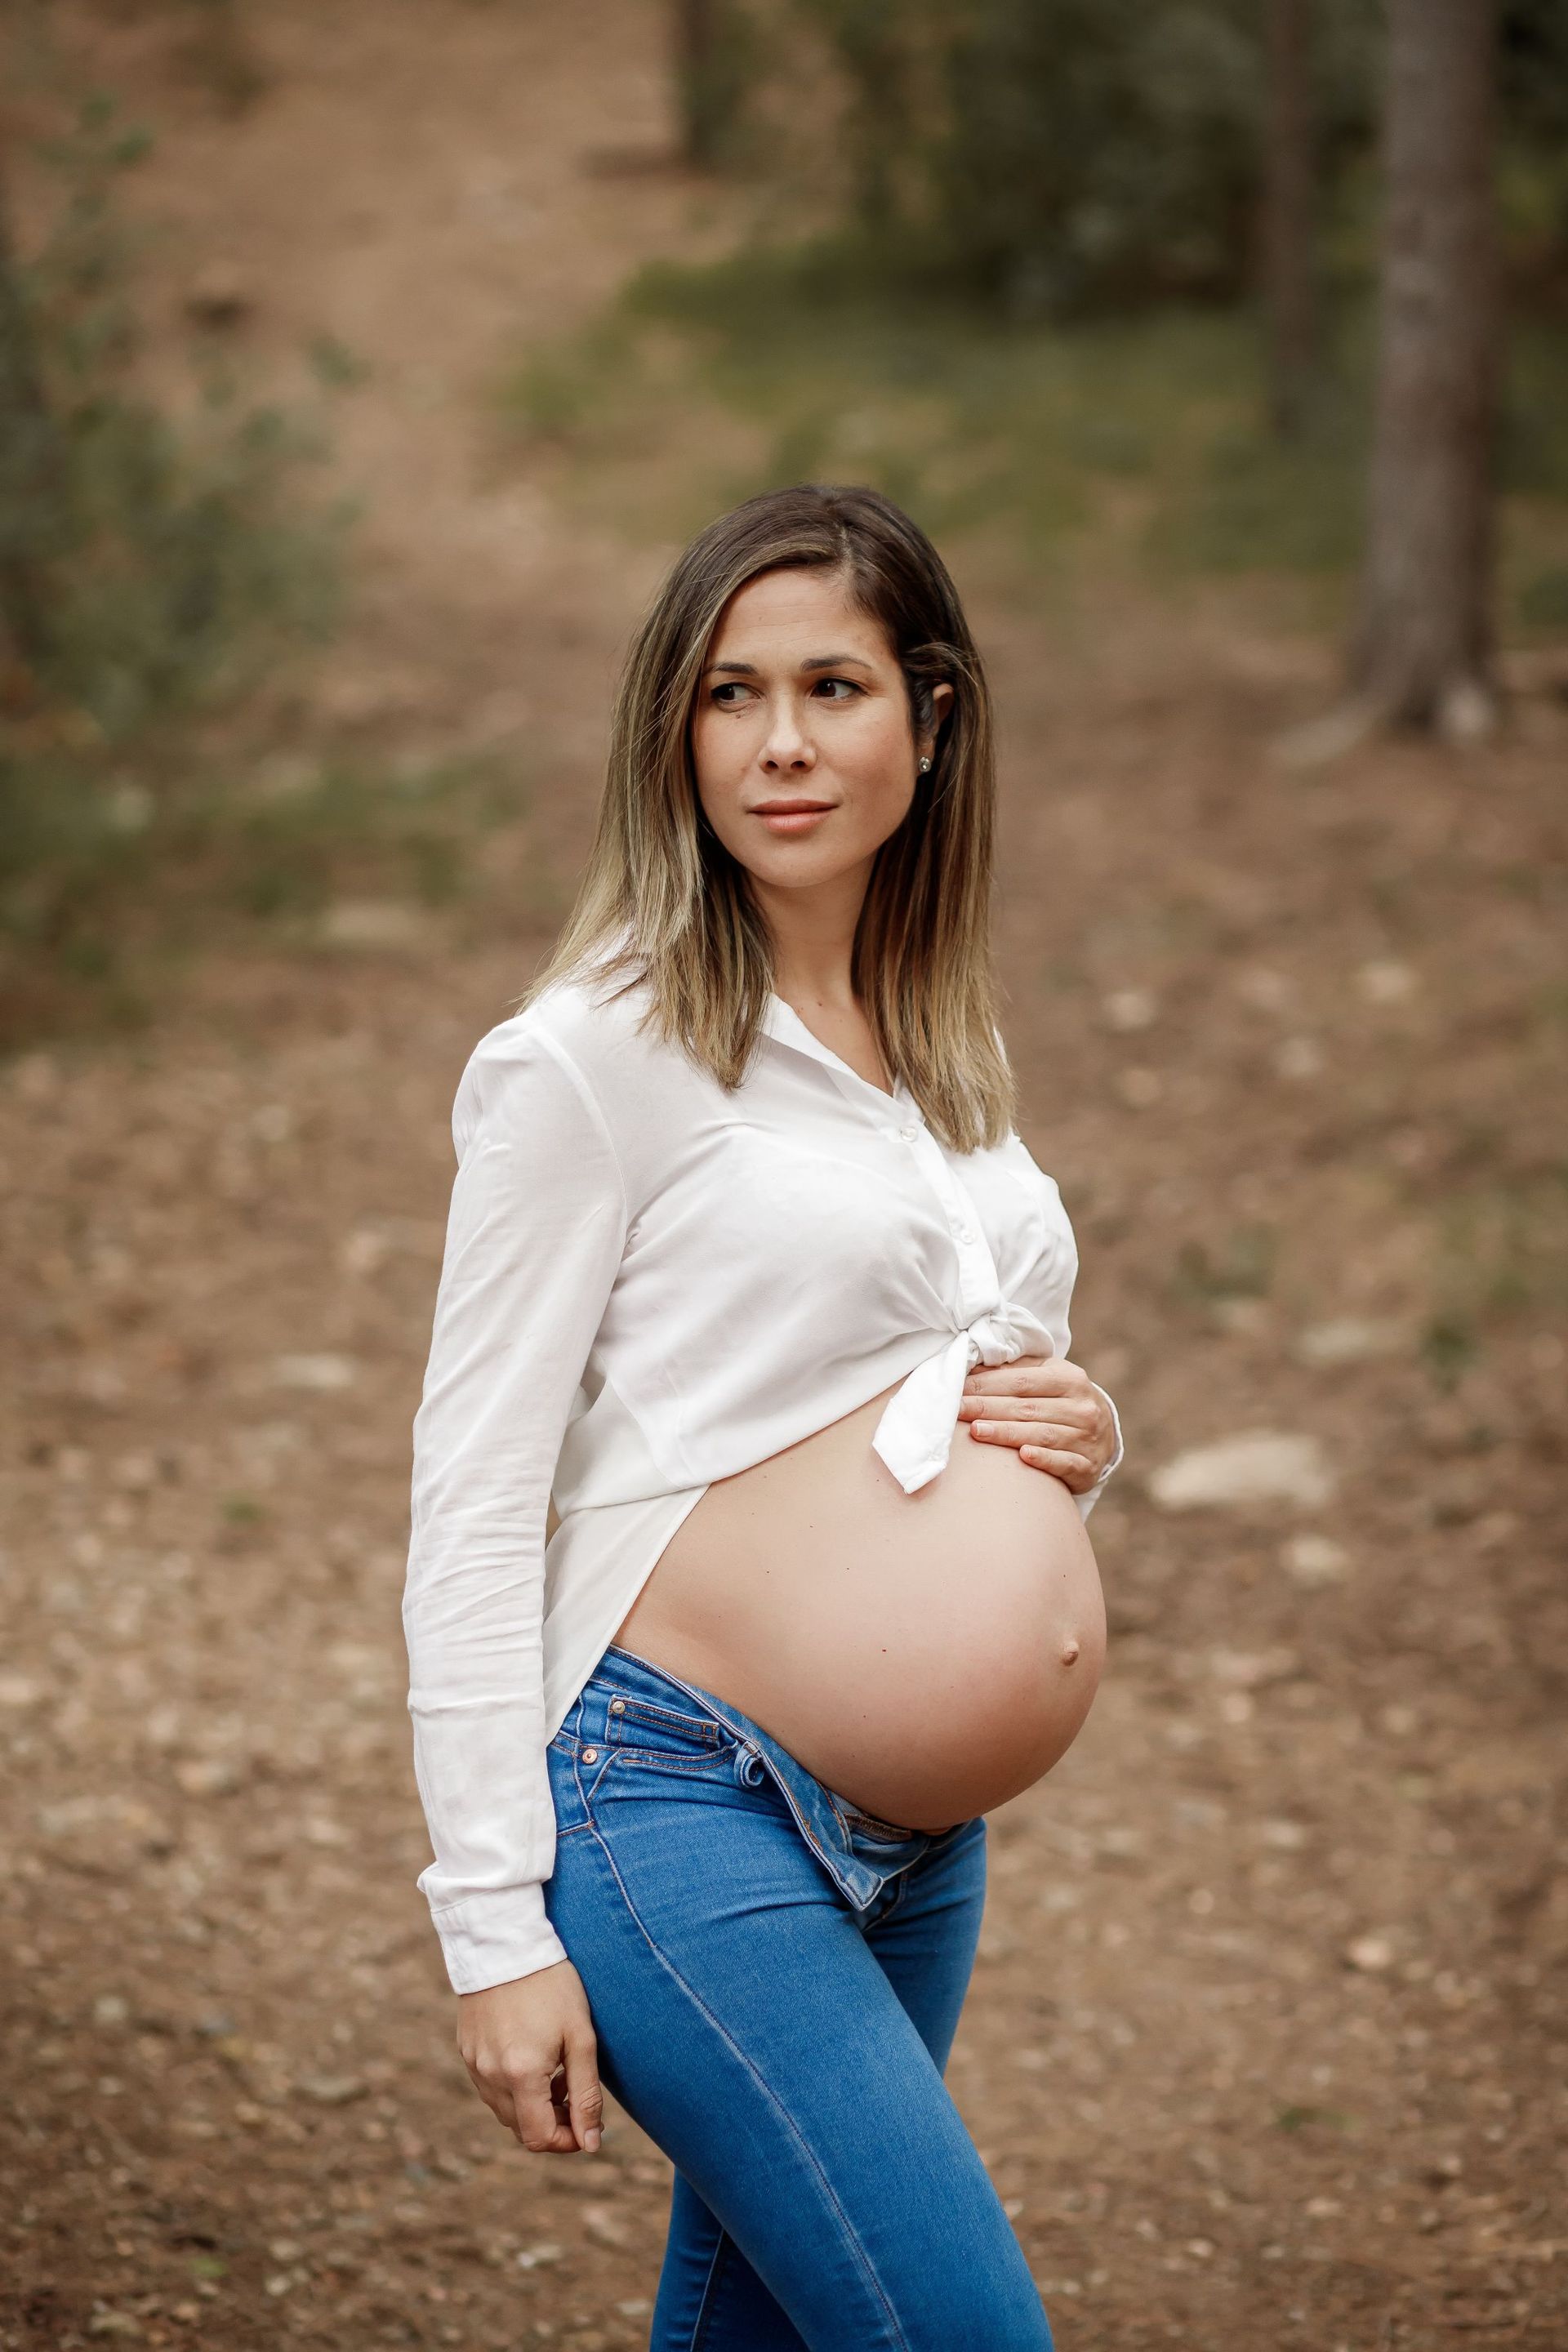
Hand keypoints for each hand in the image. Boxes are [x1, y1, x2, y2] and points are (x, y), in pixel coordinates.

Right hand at [457, 1959, 602, 2155]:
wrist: (506, 1941)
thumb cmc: (552, 1985)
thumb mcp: (580, 2037)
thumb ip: (586, 2094)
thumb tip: (592, 2144)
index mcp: (521, 2075)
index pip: (540, 2139)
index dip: (567, 2141)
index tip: (587, 2124)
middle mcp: (490, 2077)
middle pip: (521, 2129)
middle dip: (552, 2123)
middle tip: (575, 2094)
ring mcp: (474, 2064)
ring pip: (504, 2111)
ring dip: (532, 2105)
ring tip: (556, 2071)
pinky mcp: (466, 2050)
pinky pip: (490, 2087)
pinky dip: (513, 2086)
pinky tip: (532, 2056)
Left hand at [957, 1354, 1114, 1491]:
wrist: (1102, 1434)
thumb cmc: (1062, 1400)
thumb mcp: (1048, 1376)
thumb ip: (1016, 1370)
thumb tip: (974, 1367)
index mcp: (1070, 1379)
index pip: (1022, 1381)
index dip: (988, 1385)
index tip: (959, 1390)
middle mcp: (1082, 1408)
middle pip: (1027, 1408)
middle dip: (988, 1409)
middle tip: (958, 1411)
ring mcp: (1087, 1438)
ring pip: (1041, 1435)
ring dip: (1006, 1434)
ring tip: (976, 1431)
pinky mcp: (1088, 1466)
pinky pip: (1064, 1462)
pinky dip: (1043, 1459)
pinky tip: (1023, 1456)